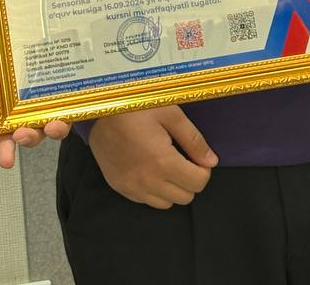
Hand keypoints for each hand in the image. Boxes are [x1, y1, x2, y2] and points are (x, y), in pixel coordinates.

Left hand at [0, 8, 69, 168]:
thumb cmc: (12, 12)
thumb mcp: (25, 11)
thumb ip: (33, 10)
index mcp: (49, 74)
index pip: (62, 103)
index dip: (63, 118)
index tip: (59, 121)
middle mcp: (33, 91)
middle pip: (42, 122)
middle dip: (40, 134)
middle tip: (39, 132)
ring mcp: (10, 98)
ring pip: (16, 128)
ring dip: (15, 145)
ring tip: (8, 156)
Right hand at [89, 105, 217, 208]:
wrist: (97, 109)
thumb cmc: (135, 106)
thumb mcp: (169, 113)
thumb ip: (193, 139)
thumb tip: (211, 161)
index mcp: (163, 162)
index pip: (199, 183)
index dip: (203, 170)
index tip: (196, 157)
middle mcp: (148, 181)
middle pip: (185, 197)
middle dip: (189, 179)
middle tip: (181, 159)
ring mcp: (132, 187)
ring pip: (166, 203)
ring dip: (172, 188)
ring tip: (164, 165)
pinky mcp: (120, 187)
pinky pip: (146, 201)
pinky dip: (153, 190)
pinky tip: (148, 169)